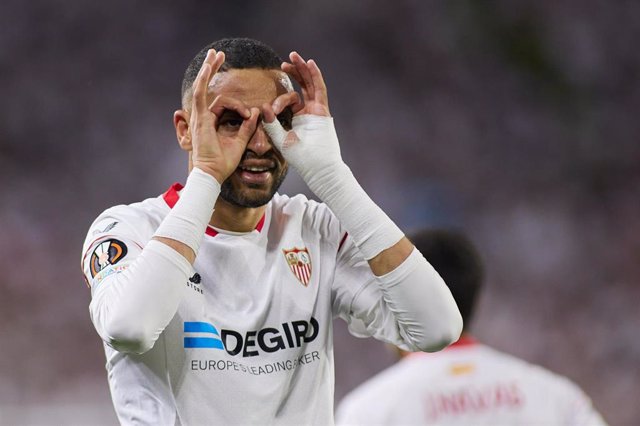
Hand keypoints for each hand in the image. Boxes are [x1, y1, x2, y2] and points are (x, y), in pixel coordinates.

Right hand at [190, 49, 258, 182]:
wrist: (213, 174)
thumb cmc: (224, 163)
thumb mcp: (240, 141)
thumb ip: (247, 126)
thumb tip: (257, 112)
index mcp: (212, 122)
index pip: (222, 103)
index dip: (238, 103)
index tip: (251, 114)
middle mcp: (204, 117)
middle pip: (206, 87)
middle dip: (212, 69)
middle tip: (219, 53)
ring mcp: (200, 116)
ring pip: (204, 87)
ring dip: (209, 69)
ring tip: (216, 54)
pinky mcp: (200, 118)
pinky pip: (201, 95)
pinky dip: (204, 80)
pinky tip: (209, 66)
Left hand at [262, 53, 342, 185]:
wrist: (318, 168)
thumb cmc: (301, 159)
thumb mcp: (281, 140)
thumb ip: (272, 125)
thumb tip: (263, 107)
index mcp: (299, 118)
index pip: (290, 99)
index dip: (279, 99)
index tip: (270, 109)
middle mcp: (309, 112)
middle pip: (302, 86)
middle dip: (295, 72)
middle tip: (284, 61)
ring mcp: (317, 110)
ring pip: (311, 84)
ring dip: (303, 69)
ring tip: (294, 56)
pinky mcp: (323, 111)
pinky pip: (319, 89)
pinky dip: (315, 76)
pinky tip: (309, 63)